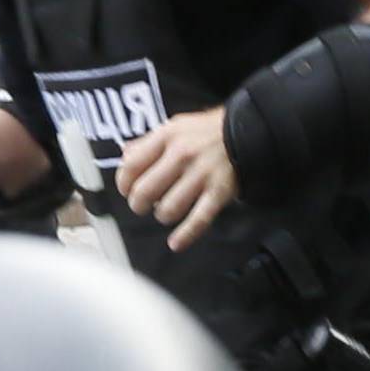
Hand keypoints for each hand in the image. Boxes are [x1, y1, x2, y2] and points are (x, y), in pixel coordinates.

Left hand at [117, 104, 239, 251]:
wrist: (246, 132)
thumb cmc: (206, 133)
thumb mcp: (174, 127)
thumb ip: (148, 142)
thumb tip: (125, 157)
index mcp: (167, 137)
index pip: (132, 165)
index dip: (123, 183)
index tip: (126, 190)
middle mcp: (182, 155)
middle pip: (145, 191)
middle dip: (139, 205)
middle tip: (142, 206)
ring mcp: (201, 175)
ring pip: (169, 209)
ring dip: (162, 216)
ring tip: (165, 213)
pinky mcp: (218, 192)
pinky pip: (199, 219)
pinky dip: (186, 235)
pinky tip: (176, 243)